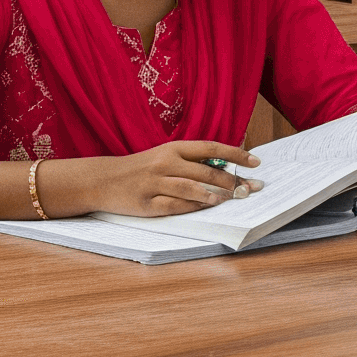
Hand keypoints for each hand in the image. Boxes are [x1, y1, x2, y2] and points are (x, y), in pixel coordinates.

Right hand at [85, 141, 262, 217]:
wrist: (101, 180)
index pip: (211, 148)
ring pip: (190, 188)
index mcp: (173, 148)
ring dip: (213, 194)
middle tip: (249, 188)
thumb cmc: (141, 168)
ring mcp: (154, 184)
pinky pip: (173, 206)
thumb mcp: (165, 156)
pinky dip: (192, 207)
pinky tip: (205, 207)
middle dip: (231, 180)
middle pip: (205, 171)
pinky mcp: (145, 204)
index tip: (255, 162)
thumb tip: (227, 168)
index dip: (235, 155)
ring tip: (228, 199)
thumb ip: (192, 160)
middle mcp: (165, 163)